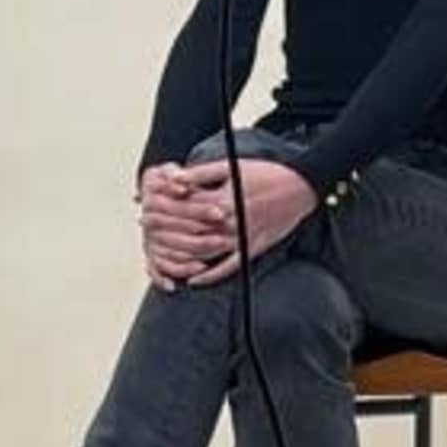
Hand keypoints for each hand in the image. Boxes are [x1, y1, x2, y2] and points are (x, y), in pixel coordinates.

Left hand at [139, 153, 317, 285]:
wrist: (300, 186)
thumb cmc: (266, 173)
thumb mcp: (231, 167)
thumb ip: (201, 174)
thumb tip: (175, 179)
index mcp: (222, 201)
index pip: (184, 208)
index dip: (162, 209)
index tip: (145, 209)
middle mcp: (230, 223)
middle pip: (190, 231)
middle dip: (166, 231)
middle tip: (147, 231)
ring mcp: (241, 238)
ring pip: (205, 252)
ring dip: (182, 256)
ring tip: (162, 256)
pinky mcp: (253, 248)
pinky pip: (229, 267)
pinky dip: (211, 276)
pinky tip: (195, 280)